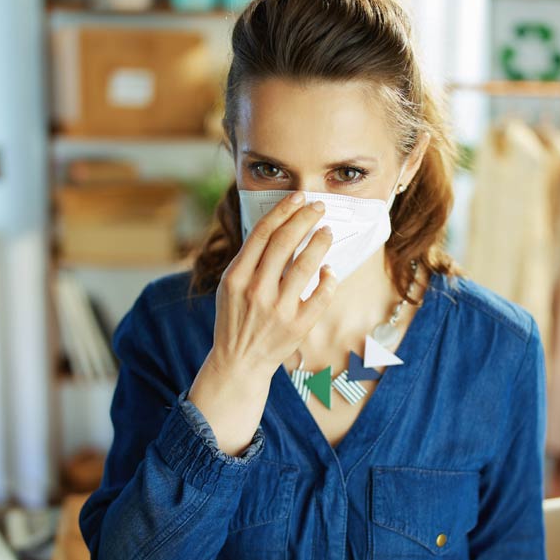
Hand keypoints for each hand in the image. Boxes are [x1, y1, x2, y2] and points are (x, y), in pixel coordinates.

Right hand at [187, 191, 337, 455]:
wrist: (238, 362)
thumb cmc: (236, 319)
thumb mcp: (230, 287)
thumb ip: (249, 261)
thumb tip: (277, 228)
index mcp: (236, 277)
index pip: (262, 234)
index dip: (283, 211)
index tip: (299, 197)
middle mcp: (256, 290)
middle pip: (285, 242)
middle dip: (305, 218)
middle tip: (319, 207)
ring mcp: (278, 309)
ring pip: (306, 265)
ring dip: (320, 243)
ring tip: (328, 231)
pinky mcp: (297, 326)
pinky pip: (320, 295)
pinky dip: (328, 279)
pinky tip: (329, 270)